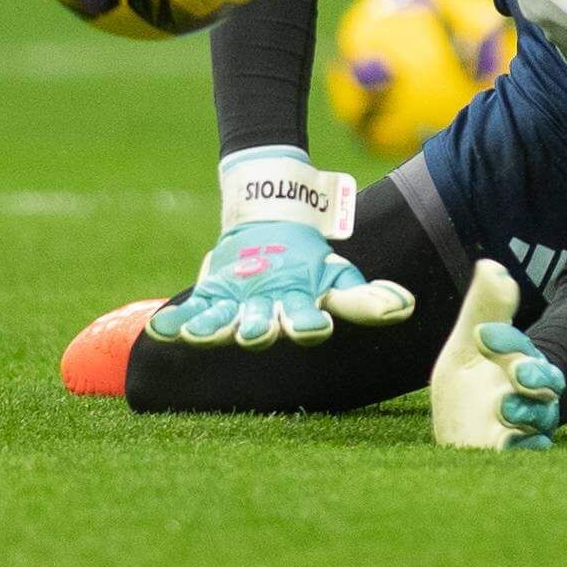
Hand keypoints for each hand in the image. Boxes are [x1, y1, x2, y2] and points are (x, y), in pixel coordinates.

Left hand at [146, 221, 413, 349]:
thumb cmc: (310, 263)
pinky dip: (175, 322)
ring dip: (210, 330)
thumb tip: (406, 309)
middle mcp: (267, 318)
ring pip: (223, 324)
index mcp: (302, 312)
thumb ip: (367, 298)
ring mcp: (235, 309)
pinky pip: (191, 313)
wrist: (272, 232)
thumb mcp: (338, 275)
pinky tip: (161, 328)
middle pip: (261, 327)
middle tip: (253, 335)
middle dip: (256, 330)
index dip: (308, 325)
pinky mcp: (209, 298)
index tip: (312, 328)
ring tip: (199, 334)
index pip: (308, 322)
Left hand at [431, 259, 564, 449]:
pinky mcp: (517, 455)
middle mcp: (530, 392)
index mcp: (518, 360)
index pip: (518, 346)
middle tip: (517, 371)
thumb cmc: (470, 386)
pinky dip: (526, 449)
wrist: (469, 434)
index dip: (505, 340)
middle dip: (532, 374)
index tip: (482, 334)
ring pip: (540, 416)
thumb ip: (482, 309)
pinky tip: (515, 445)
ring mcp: (527, 424)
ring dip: (527, 411)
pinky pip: (530, 453)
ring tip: (506, 407)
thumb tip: (491, 265)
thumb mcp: (468, 346)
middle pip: (543, 380)